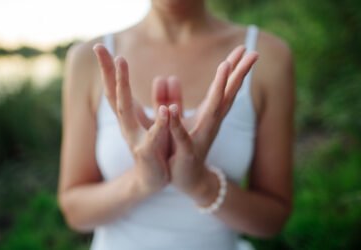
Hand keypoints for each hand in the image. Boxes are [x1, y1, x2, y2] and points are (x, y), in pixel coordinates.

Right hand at [93, 45, 171, 196]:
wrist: (154, 178)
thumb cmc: (157, 146)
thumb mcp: (159, 119)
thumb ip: (163, 98)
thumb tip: (165, 77)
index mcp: (129, 115)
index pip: (115, 87)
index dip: (107, 68)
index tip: (99, 46)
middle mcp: (126, 124)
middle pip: (113, 93)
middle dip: (108, 70)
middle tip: (100, 48)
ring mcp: (133, 137)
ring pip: (124, 110)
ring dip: (122, 87)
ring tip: (121, 64)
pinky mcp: (147, 153)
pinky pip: (153, 135)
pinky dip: (160, 122)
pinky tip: (166, 109)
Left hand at [167, 46, 258, 199]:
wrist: (187, 179)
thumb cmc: (182, 146)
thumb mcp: (174, 118)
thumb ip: (170, 97)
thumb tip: (167, 77)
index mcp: (209, 114)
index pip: (225, 88)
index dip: (234, 68)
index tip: (245, 47)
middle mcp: (211, 123)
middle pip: (227, 94)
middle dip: (238, 73)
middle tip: (253, 52)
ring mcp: (202, 137)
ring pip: (212, 110)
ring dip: (218, 89)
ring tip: (224, 67)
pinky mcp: (187, 152)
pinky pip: (182, 136)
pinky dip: (177, 123)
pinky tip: (173, 109)